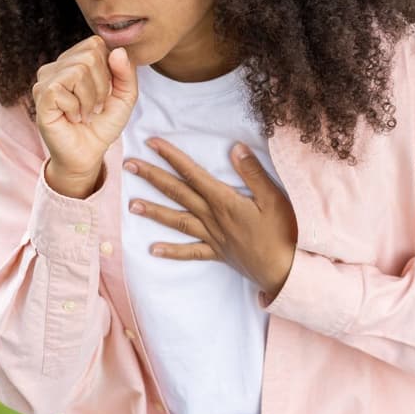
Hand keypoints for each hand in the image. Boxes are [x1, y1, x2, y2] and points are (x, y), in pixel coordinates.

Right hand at [33, 35, 136, 191]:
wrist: (88, 153)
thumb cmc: (101, 124)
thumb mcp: (125, 97)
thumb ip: (127, 73)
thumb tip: (117, 51)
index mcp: (74, 61)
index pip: (96, 44)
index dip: (108, 70)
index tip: (104, 93)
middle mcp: (56, 67)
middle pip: (90, 55)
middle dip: (101, 86)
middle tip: (95, 106)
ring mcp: (45, 80)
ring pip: (79, 70)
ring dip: (90, 99)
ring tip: (84, 112)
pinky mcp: (41, 96)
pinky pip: (64, 89)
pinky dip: (76, 107)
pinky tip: (72, 117)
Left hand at [127, 138, 298, 299]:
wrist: (285, 270)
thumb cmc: (283, 232)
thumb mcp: (274, 198)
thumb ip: (253, 172)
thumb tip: (235, 147)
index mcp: (224, 200)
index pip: (192, 173)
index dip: (171, 156)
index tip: (152, 143)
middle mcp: (212, 217)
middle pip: (177, 193)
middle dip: (153, 177)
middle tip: (129, 166)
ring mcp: (212, 236)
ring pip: (177, 221)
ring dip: (154, 212)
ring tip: (132, 205)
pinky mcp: (217, 253)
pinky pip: (190, 252)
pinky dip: (171, 251)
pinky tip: (153, 250)